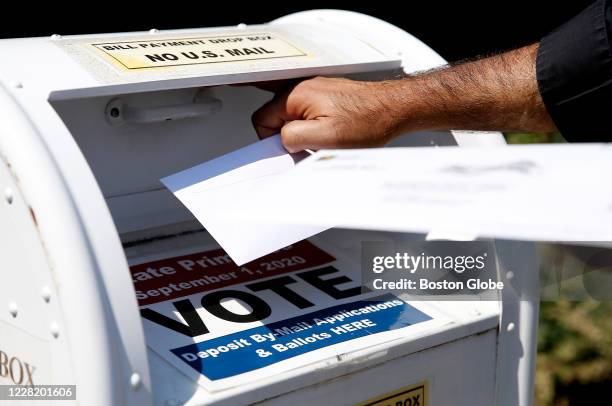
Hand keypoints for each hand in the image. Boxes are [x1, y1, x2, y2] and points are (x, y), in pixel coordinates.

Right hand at [251, 77, 402, 151]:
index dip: (273, 141)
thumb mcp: (325, 137)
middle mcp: (302, 88)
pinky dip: (316, 127)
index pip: (261, 120)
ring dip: (304, 133)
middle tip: (311, 147)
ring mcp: (314, 90)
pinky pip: (308, 115)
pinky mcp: (326, 95)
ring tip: (326, 140)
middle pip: (276, 119)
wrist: (394, 108)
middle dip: (290, 138)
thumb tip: (280, 140)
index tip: (290, 150)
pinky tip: (333, 133)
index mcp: (295, 95)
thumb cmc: (367, 120)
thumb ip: (293, 137)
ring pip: (293, 118)